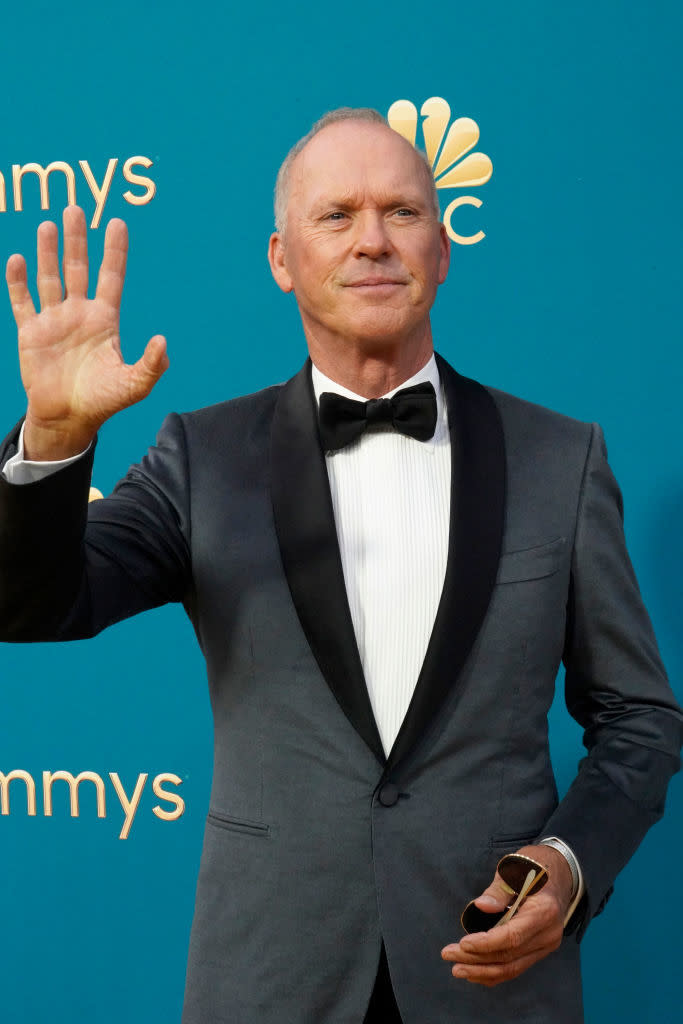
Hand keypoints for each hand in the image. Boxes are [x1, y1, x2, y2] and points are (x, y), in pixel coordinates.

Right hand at [5, 205, 167, 459]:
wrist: (68, 418)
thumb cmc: (103, 401)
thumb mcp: (134, 385)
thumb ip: (151, 365)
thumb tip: (163, 342)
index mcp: (104, 320)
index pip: (110, 277)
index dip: (114, 251)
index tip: (117, 222)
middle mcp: (79, 314)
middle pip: (78, 268)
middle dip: (77, 239)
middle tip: (74, 208)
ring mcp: (54, 321)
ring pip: (50, 278)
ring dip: (48, 252)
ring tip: (48, 225)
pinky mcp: (31, 333)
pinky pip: (23, 302)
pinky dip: (19, 281)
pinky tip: (18, 259)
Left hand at [441, 844, 572, 986]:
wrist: (560, 872)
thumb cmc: (534, 866)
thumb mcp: (514, 869)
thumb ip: (498, 890)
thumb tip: (481, 906)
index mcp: (544, 911)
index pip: (513, 936)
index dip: (486, 943)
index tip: (463, 943)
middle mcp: (548, 933)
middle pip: (509, 956)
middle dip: (476, 958)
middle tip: (449, 955)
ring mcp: (546, 944)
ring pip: (512, 968)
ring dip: (482, 970)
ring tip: (457, 968)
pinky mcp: (540, 949)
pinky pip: (517, 967)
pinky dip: (495, 972)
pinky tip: (475, 972)